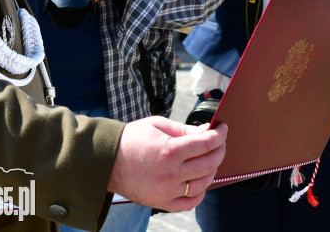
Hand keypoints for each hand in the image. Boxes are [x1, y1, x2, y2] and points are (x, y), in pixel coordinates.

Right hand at [108, 117, 227, 210]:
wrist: (106, 161)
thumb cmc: (132, 140)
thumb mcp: (159, 126)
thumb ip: (185, 130)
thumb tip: (208, 131)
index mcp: (170, 151)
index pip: (206, 144)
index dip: (219, 135)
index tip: (223, 128)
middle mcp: (170, 173)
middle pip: (209, 163)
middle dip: (220, 149)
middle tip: (220, 141)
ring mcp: (167, 191)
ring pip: (203, 183)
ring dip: (213, 170)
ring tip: (211, 159)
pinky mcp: (161, 203)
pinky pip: (189, 203)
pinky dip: (200, 193)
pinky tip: (202, 181)